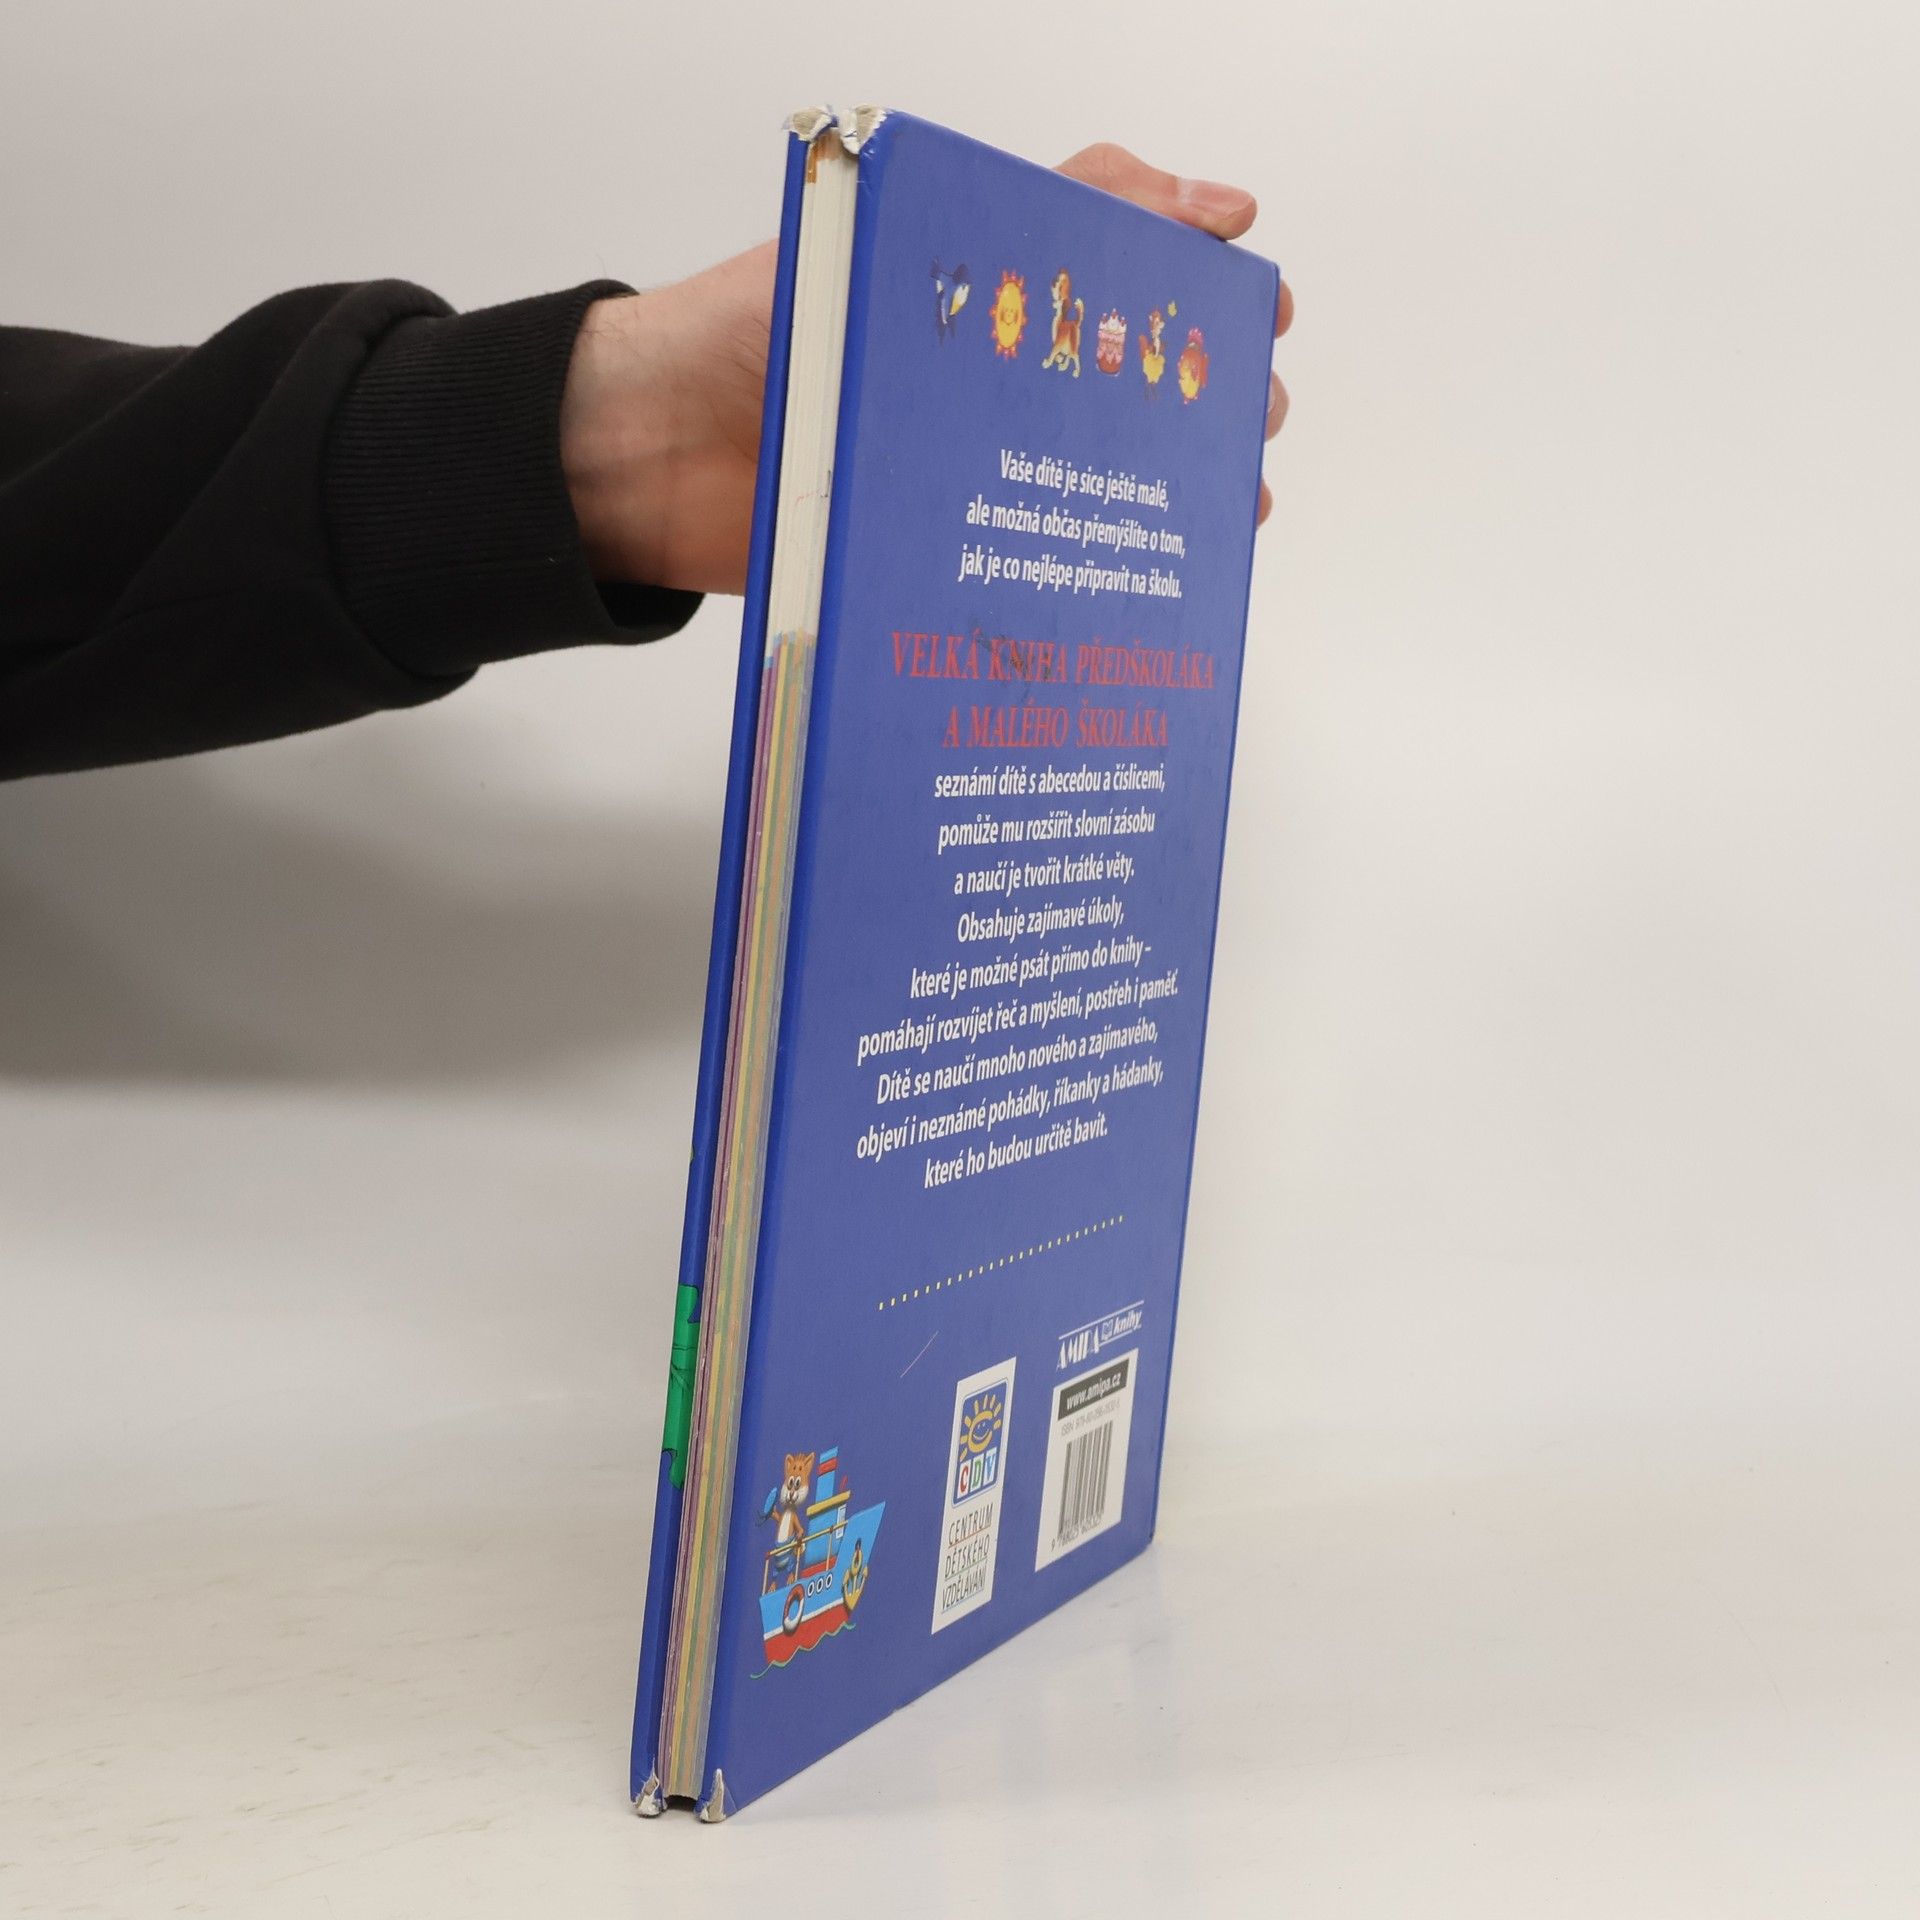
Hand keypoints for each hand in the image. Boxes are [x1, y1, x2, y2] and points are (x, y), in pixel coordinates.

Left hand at [561, 143, 1292, 596]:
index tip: (1261, 309)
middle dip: (1206, 399)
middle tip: (1249, 411)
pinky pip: (1025, 566)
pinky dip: (1090, 579)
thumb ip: (1050, 218)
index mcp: (984, 296)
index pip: (1122, 274)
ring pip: (1092, 480)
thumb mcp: (907, 246)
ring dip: (1167, 492)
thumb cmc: (747, 332)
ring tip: (1224, 501)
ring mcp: (962, 473)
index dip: (1200, 292)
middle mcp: (982, 384)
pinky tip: (1142, 586)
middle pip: (1125, 386)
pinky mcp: (935, 553)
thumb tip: (1203, 202)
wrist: (640, 457)